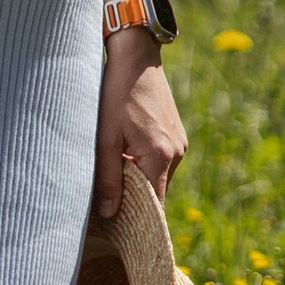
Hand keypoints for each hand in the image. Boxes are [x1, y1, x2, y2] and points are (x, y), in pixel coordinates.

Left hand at [95, 35, 187, 224]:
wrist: (135, 56)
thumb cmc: (116, 94)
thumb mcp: (105, 137)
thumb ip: (108, 177)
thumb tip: (109, 213)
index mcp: (159, 156)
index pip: (154, 205)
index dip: (137, 218)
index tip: (119, 227)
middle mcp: (176, 153)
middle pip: (156, 192)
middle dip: (134, 198)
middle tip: (107, 200)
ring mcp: (179, 143)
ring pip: (158, 176)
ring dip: (138, 178)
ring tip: (113, 170)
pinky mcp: (176, 133)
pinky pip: (161, 160)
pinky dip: (145, 163)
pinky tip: (125, 151)